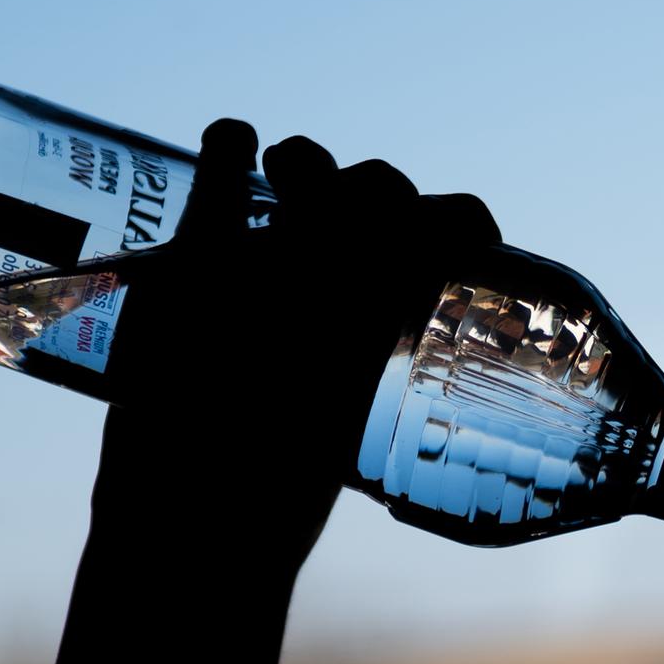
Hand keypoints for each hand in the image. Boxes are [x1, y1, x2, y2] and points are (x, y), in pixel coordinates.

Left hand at [91, 120, 501, 569]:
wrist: (194, 521)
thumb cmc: (276, 507)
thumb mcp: (345, 443)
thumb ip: (361, 386)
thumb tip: (369, 365)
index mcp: (389, 317)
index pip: (444, 226)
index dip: (461, 219)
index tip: (470, 235)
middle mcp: (340, 273)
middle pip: (376, 188)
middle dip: (379, 192)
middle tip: (357, 227)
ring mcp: (270, 254)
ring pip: (309, 163)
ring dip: (310, 162)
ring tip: (292, 180)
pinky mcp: (198, 256)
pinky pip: (217, 166)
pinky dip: (225, 142)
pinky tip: (232, 144)